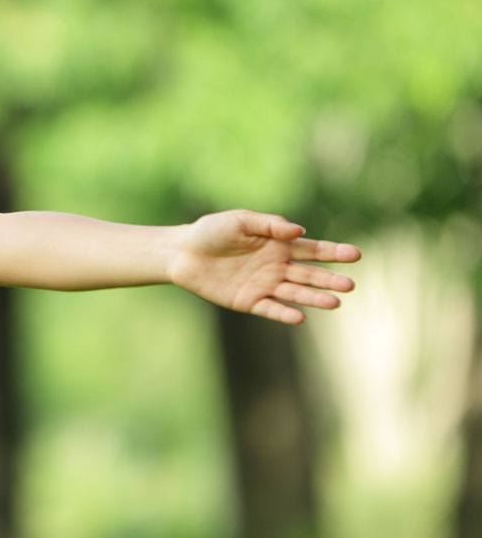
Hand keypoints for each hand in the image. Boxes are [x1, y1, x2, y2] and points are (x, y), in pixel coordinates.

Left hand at [168, 209, 361, 323]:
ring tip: (335, 302)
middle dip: (329, 279)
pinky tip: (299, 317)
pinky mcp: (248, 301)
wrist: (182, 252)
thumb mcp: (240, 220)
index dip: (334, 252)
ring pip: (295, 293)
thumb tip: (300, 231)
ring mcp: (264, 285)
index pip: (312, 250)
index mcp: (278, 245)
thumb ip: (269, 225)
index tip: (355, 254)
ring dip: (314, 298)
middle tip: (350, 284)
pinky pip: (270, 309)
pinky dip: (284, 313)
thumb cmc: (211, 231)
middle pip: (309, 275)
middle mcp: (276, 267)